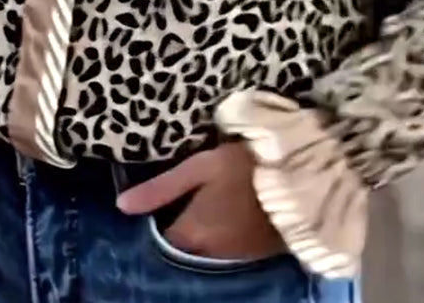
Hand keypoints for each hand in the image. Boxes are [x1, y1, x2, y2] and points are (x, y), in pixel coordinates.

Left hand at [117, 141, 285, 260]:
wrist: (303, 180)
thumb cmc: (245, 166)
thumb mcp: (201, 166)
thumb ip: (161, 188)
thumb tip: (120, 206)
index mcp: (192, 234)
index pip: (161, 241)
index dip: (156, 224)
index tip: (157, 206)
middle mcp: (210, 255)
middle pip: (184, 249)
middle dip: (180, 231)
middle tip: (180, 206)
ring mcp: (236, 257)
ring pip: (207, 252)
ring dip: (202, 236)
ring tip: (204, 209)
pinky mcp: (257, 253)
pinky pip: (229, 250)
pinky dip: (223, 237)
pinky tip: (227, 217)